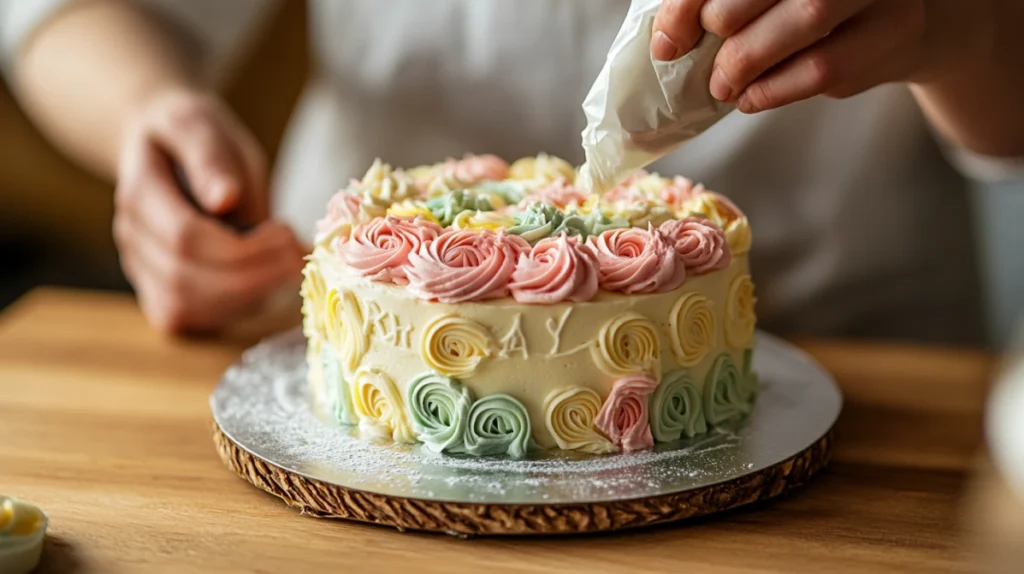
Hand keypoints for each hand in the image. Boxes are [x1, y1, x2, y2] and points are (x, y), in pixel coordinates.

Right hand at [114, 89, 304, 332]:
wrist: (166, 150)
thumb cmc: (190, 137)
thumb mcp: (201, 124)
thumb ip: (211, 158)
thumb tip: (224, 198)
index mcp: (139, 193)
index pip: (184, 238)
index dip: (241, 247)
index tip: (285, 231)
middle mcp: (133, 238)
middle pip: (185, 280)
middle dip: (252, 275)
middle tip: (296, 253)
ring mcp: (141, 270)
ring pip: (187, 308)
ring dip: (248, 296)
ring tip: (287, 265)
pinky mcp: (160, 292)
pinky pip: (191, 319)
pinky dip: (235, 307)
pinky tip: (266, 280)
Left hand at [651, 0, 994, 112]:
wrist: (906, 18)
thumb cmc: (812, 6)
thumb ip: (723, 1)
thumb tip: (666, 37)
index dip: (691, 1)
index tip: (667, 40)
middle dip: (722, 24)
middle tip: (702, 60)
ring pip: (807, 18)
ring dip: (747, 61)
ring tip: (723, 85)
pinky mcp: (896, 31)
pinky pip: (824, 67)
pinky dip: (773, 90)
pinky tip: (751, 98)